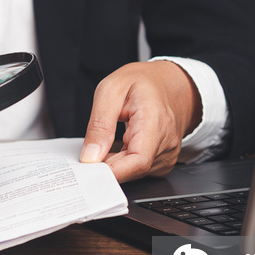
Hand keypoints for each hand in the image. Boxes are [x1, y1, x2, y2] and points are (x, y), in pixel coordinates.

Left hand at [80, 61, 200, 182]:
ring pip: (133, 172)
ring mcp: (166, 154)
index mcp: (154, 121)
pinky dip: (120, 163)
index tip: (89, 171)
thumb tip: (90, 156)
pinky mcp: (162, 161)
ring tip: (104, 142)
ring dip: (112, 164)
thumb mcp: (111, 90)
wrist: (167, 82)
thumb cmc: (141, 82)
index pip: (138, 161)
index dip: (112, 172)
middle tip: (86, 153)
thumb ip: (100, 124)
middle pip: (132, 170)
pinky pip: (137, 170)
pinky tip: (114, 148)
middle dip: (105, 167)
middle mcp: (166, 142)